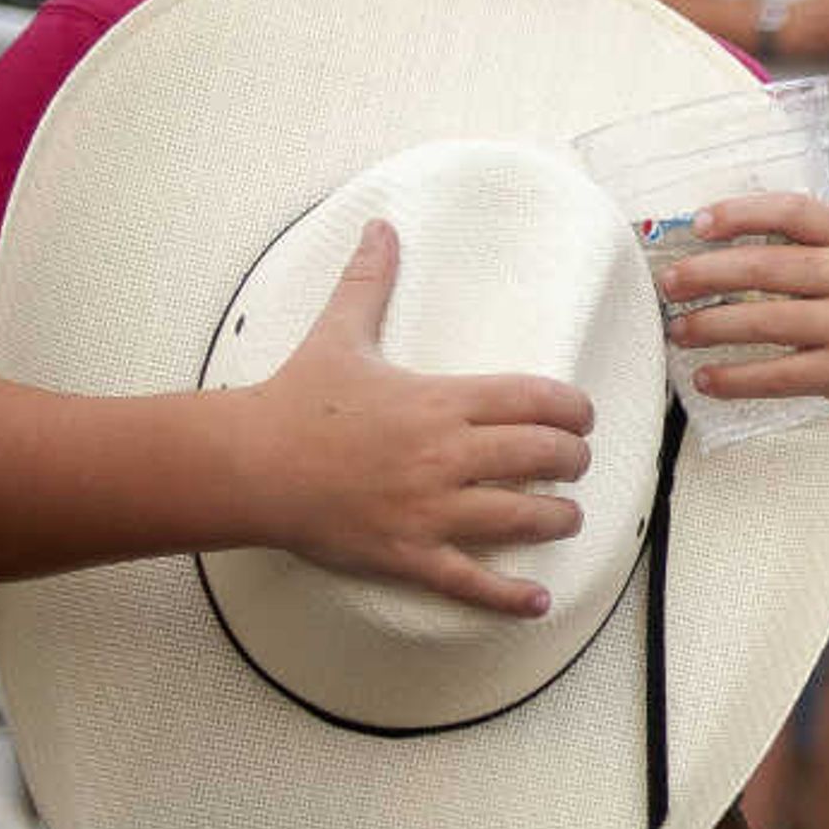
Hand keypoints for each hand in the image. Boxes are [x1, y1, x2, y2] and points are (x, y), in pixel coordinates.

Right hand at [240, 222, 596, 616]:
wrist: (246, 464)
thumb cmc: (295, 400)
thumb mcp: (339, 333)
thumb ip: (370, 281)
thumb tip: (381, 226)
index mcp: (440, 401)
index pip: (537, 400)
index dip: (574, 410)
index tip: (581, 418)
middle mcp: (445, 455)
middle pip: (544, 457)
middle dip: (573, 461)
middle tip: (574, 464)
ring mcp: (429, 509)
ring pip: (523, 518)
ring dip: (558, 518)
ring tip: (565, 516)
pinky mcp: (407, 554)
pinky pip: (471, 581)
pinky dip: (510, 598)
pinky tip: (538, 602)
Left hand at [657, 189, 828, 435]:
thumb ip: (822, 249)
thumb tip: (738, 239)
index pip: (794, 212)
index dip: (742, 212)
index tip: (699, 221)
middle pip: (767, 267)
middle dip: (707, 273)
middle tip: (668, 281)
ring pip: (765, 321)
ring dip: (711, 326)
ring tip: (677, 330)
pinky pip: (779, 374)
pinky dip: (736, 378)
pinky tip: (707, 378)